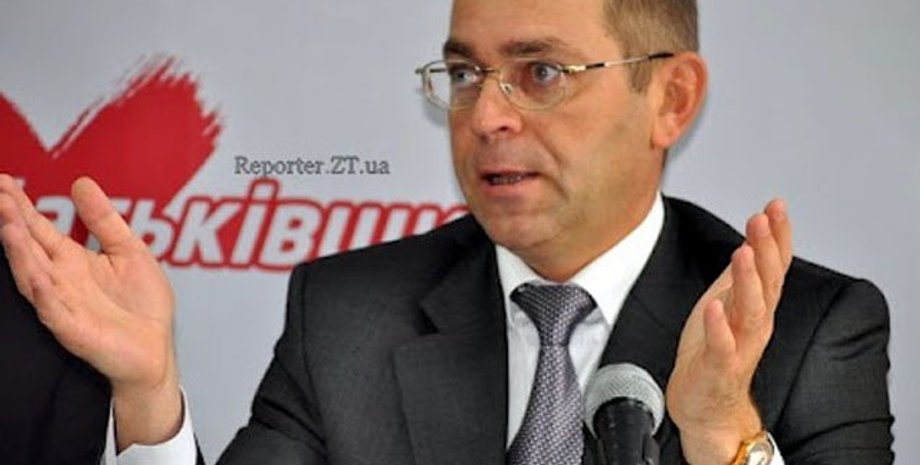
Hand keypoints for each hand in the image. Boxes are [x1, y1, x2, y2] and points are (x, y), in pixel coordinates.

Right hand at [0, 174, 181, 450]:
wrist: (155, 351)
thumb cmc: (143, 306)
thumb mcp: (129, 251)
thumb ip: (105, 220)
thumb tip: (81, 182)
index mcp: (72, 261)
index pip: (39, 228)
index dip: (21, 205)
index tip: (3, 179)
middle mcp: (61, 280)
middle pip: (29, 247)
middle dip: (11, 221)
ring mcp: (63, 305)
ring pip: (34, 276)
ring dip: (20, 252)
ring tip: (8, 225)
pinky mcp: (74, 330)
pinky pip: (55, 312)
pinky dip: (46, 294)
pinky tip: (38, 277)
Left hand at [666, 199, 791, 464]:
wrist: (705, 404)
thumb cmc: (714, 351)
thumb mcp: (727, 301)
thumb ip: (741, 273)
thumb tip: (753, 237)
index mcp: (757, 304)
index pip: (775, 265)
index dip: (779, 235)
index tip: (776, 205)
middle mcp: (755, 323)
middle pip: (769, 282)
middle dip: (767, 249)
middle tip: (761, 219)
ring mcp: (740, 346)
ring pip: (751, 311)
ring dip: (749, 281)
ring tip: (744, 252)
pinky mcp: (720, 368)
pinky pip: (722, 346)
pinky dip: (719, 327)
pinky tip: (714, 307)